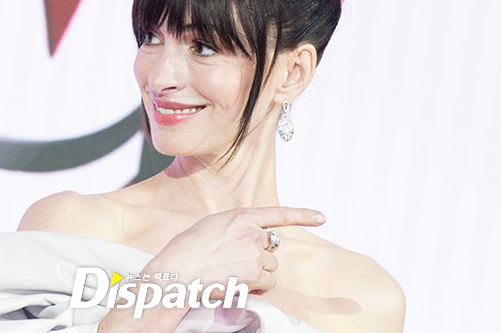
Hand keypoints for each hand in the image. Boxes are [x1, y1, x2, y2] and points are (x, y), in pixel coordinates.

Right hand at [145, 207, 325, 296]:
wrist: (178, 271)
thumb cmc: (187, 249)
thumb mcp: (212, 225)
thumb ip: (235, 227)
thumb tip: (248, 237)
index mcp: (241, 216)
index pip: (278, 214)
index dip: (303, 215)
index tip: (322, 217)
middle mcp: (252, 233)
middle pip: (271, 248)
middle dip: (259, 257)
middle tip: (234, 263)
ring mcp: (255, 253)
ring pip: (270, 267)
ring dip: (256, 273)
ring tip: (231, 273)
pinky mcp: (255, 274)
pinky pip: (267, 283)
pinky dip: (256, 287)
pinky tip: (236, 283)